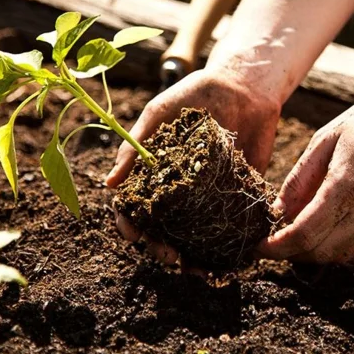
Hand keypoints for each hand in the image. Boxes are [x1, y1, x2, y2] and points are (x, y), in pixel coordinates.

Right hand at [106, 65, 281, 263]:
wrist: (244, 84)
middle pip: (165, 228)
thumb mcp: (160, 113)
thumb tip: (110, 184)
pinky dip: (232, 244)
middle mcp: (181, 188)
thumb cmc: (195, 93)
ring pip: (197, 234)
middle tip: (170, 258)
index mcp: (155, 171)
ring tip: (198, 268)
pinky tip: (231, 258)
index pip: (136, 206)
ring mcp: (210, 194)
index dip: (131, 224)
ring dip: (195, 255)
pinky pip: (234, 225)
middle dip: (163, 248)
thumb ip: (135, 146)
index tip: (134, 236)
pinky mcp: (241, 193)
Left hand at [255, 83, 353, 264]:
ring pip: (344, 258)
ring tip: (303, 234)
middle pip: (321, 253)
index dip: (275, 248)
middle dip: (292, 252)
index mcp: (346, 186)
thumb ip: (299, 180)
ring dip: (318, 253)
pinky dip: (344, 251)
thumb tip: (275, 212)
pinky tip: (334, 232)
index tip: (258, 246)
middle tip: (277, 239)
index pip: (302, 236)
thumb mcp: (327, 139)